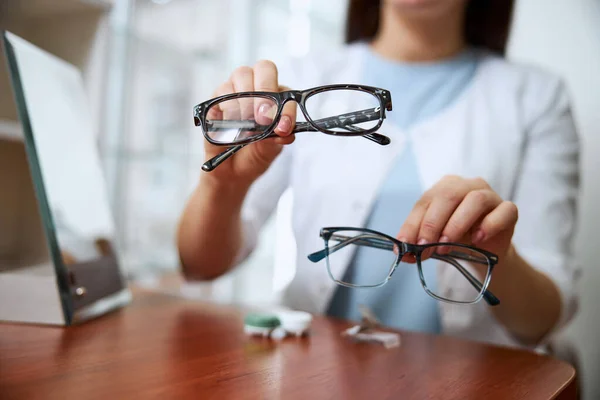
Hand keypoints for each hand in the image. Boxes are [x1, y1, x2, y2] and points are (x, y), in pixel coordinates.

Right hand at [202, 60, 295, 186]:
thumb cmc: (255, 154)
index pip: (285, 90)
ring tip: (247, 124)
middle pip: (264, 68)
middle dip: (266, 91)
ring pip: (242, 75)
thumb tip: (285, 131)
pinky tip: (233, 124)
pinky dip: (230, 107)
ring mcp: (235, 90)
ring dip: (247, 101)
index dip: (286, 108)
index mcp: (276, 97)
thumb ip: (279, 138)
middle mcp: (257, 87)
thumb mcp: (271, 149)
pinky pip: (222, 91)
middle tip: (264, 118)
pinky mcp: (216, 99)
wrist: (232, 172)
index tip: (283, 128)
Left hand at [396, 175, 518, 261]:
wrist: (485, 254)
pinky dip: (489, 225)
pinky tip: (477, 240)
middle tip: (426, 248)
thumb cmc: (456, 240)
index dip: (414, 223)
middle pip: (448, 196)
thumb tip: (401, 253)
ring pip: (475, 200)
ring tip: (445, 246)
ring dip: (456, 224)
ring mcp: (491, 195)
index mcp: (445, 187)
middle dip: (433, 224)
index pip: (425, 201)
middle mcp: (467, 185)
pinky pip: (504, 211)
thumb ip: (418, 241)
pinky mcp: (509, 210)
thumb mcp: (433, 239)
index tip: (407, 245)